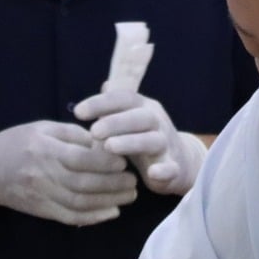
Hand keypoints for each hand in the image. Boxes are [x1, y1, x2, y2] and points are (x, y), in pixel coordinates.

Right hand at [0, 120, 138, 225]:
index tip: (124, 161)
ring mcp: (42, 195)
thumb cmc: (15, 143)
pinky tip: (111, 212)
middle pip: (84, 183)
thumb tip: (102, 141)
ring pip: (80, 202)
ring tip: (129, 196)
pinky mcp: (41, 211)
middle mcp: (43, 174)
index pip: (80, 158)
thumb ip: (71, 134)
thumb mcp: (40, 128)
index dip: (106, 162)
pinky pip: (70, 217)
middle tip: (133, 182)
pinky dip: (93, 217)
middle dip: (113, 185)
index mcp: (44, 149)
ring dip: (108, 201)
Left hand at [72, 89, 207, 195]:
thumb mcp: (129, 120)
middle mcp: (156, 121)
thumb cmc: (143, 138)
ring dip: (131, 142)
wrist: (180, 162)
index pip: (123, 99)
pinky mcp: (174, 167)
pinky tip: (152, 174)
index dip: (101, 103)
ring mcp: (167, 144)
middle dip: (115, 122)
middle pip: (138, 117)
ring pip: (152, 140)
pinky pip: (171, 168)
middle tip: (93, 131)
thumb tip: (105, 85)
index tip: (77, 112)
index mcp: (143, 107)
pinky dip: (164, 171)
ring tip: (109, 147)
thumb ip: (115, 106)